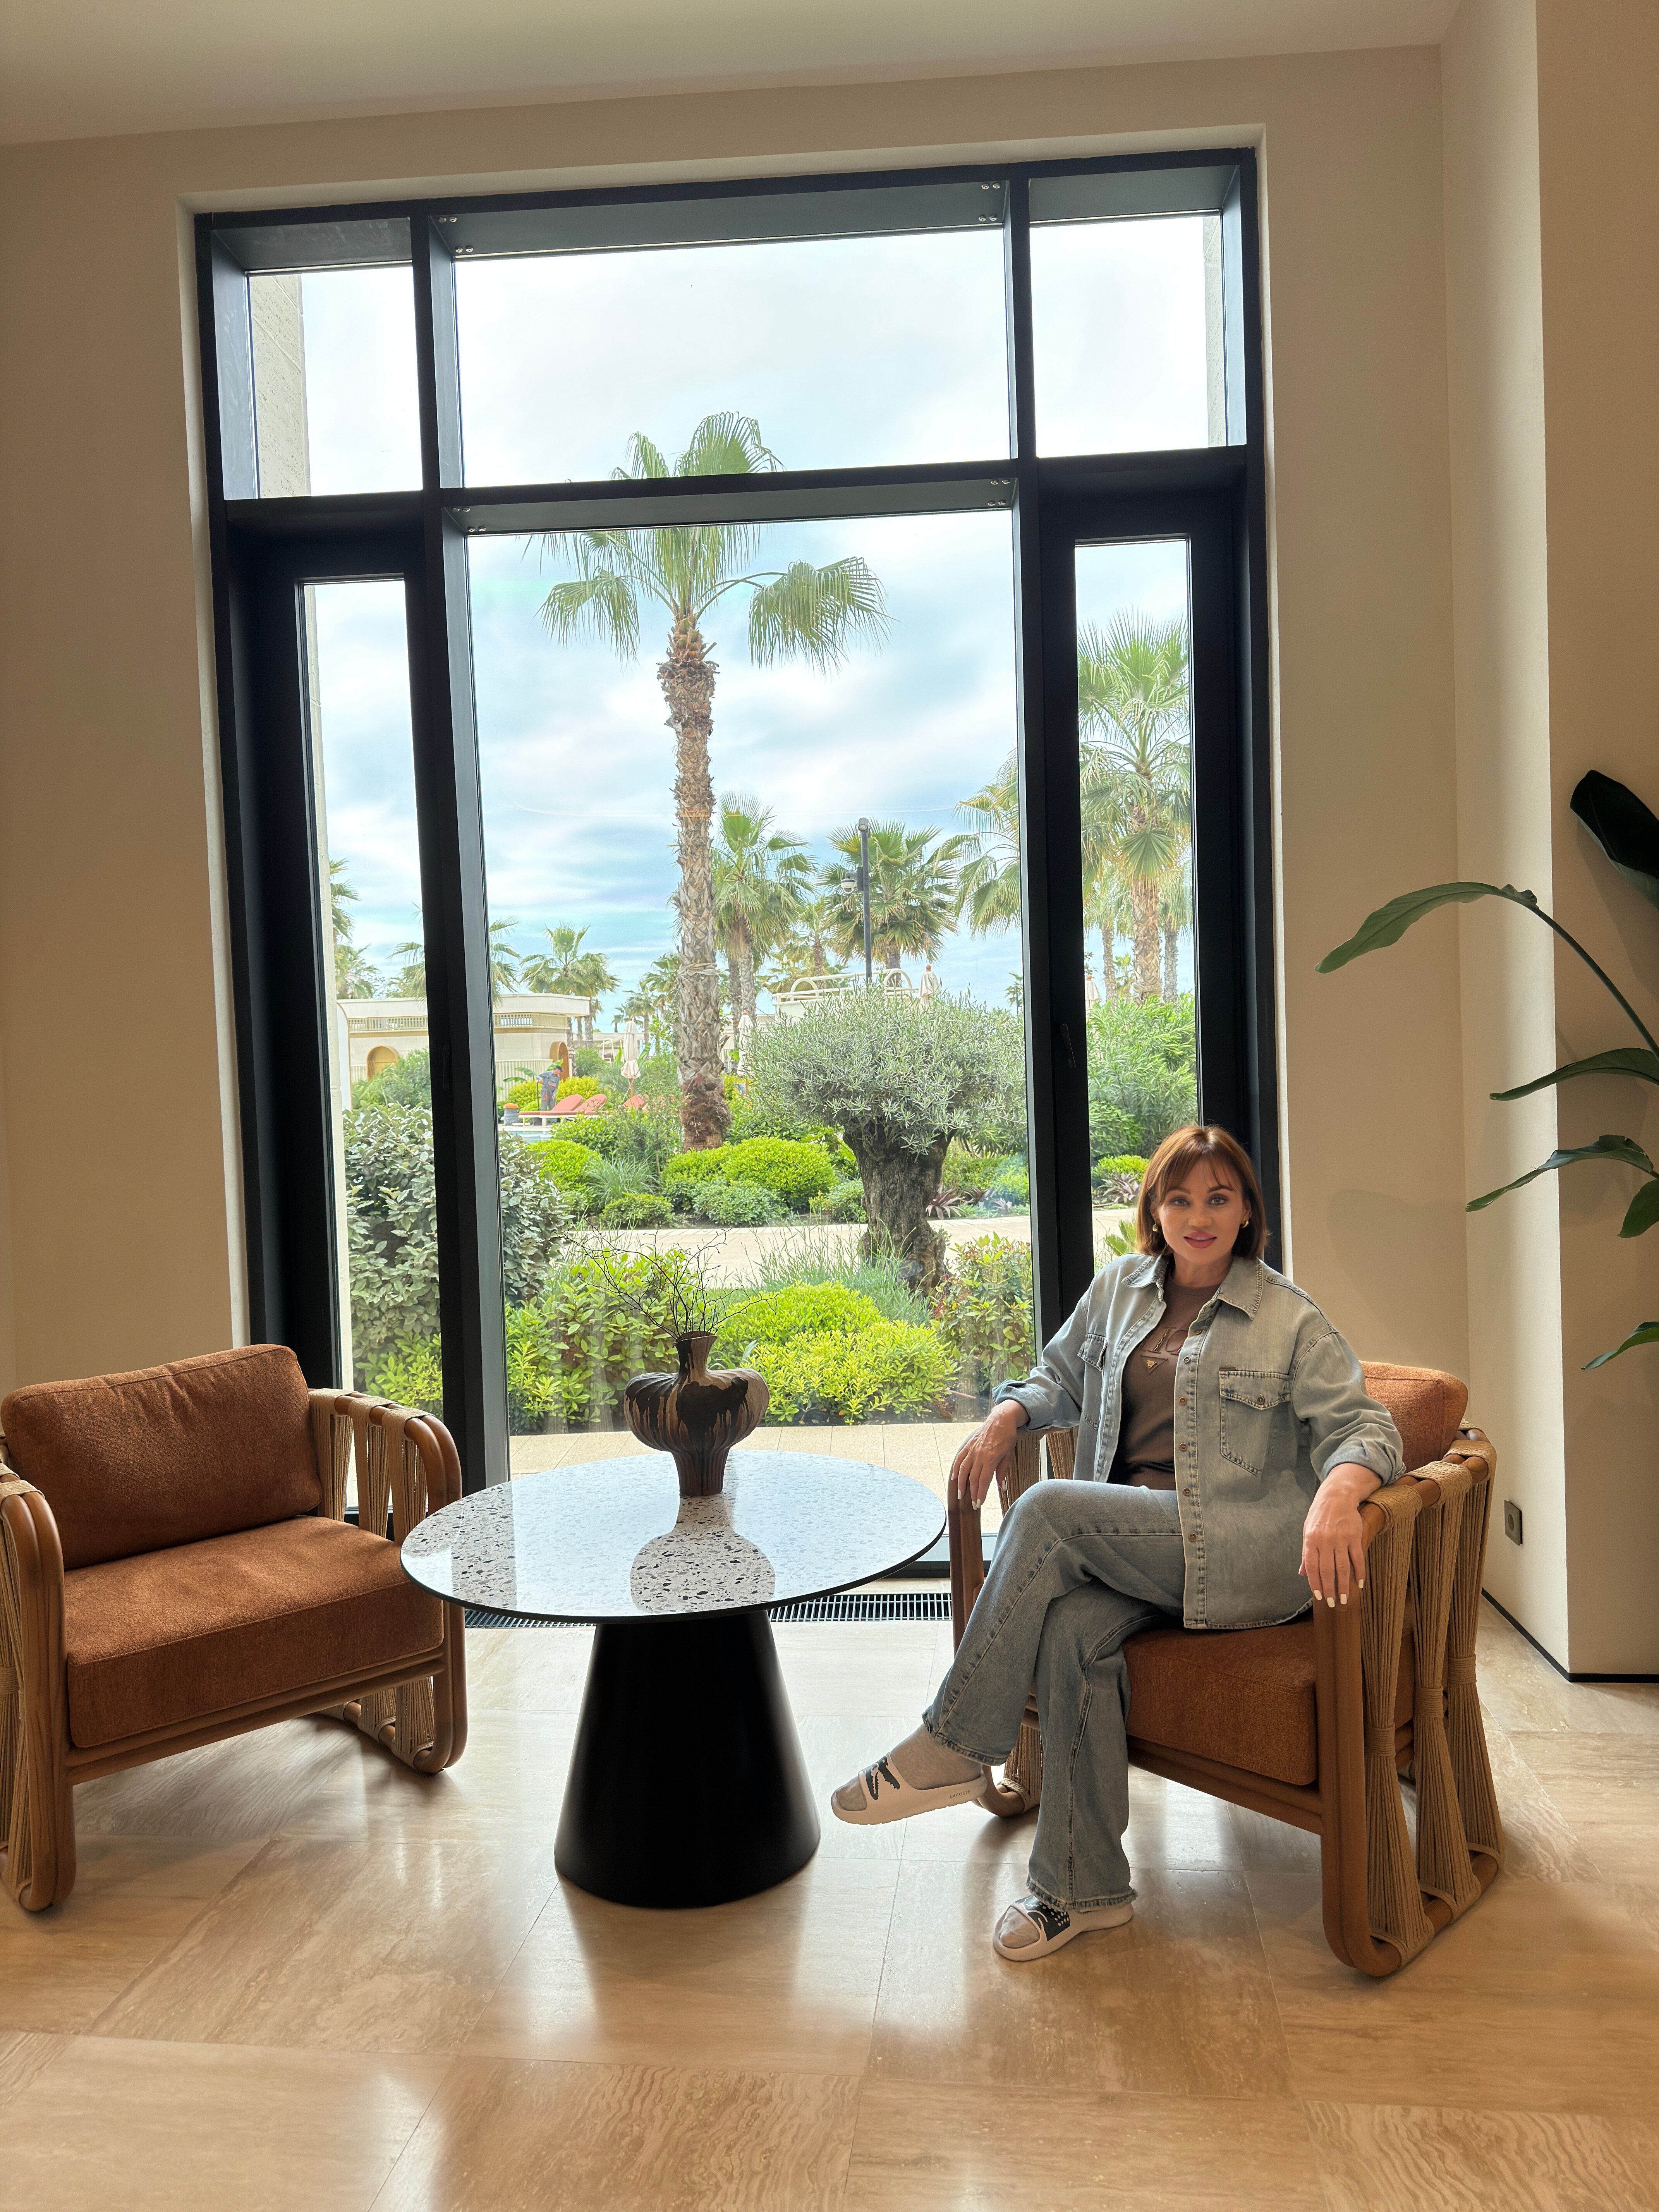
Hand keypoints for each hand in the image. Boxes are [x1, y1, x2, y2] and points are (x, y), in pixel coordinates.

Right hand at [949, 1401, 1028, 1509]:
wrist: (1001, 1419)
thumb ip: (1002, 1471)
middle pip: (973, 1477)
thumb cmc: (1007, 1436)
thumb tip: (1001, 1487)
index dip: (981, 1493)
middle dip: (973, 1492)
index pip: (984, 1480)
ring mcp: (972, 1449)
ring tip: (960, 1494)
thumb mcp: (1009, 1455)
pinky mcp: (969, 1445)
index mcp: (991, 1458)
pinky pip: (960, 1458)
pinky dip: (955, 1468)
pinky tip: (953, 1477)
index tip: (979, 1503)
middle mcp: (979, 1454)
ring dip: (961, 1483)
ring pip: (963, 1469)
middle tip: (972, 1504)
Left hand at [1299, 1462, 1380, 1608]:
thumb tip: (1302, 1573)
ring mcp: (1341, 1538)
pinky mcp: (1355, 1536)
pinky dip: (1359, 1572)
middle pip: (1328, 1571)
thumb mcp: (1307, 1531)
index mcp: (1310, 1540)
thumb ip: (1306, 1553)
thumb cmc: (1319, 1515)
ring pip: (1343, 1567)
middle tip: (1334, 1603)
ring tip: (1345, 1599)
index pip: (1312, 1567)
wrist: (1336, 1496)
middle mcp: (1325, 1540)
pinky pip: (1357, 1558)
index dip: (1315, 1584)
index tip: (1320, 1597)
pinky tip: (1359, 1583)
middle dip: (1330, 1589)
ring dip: (1344, 1585)